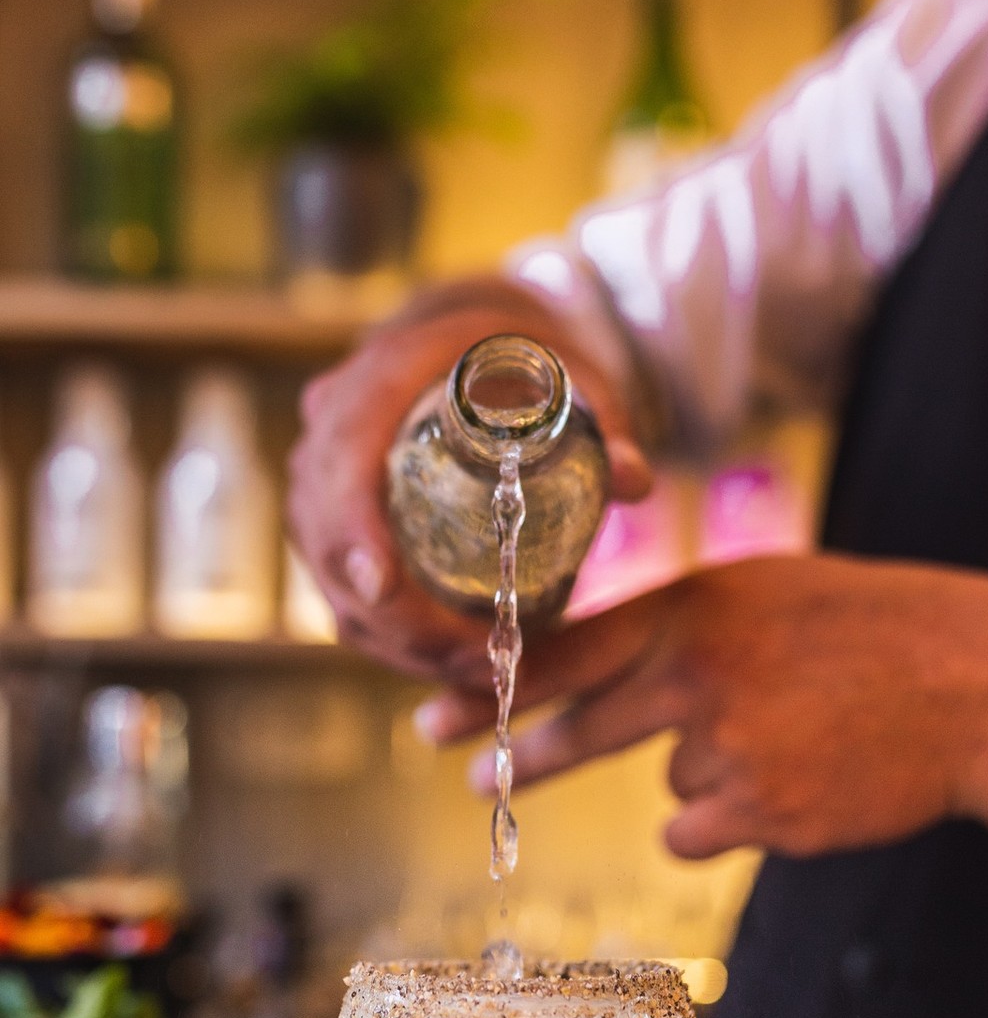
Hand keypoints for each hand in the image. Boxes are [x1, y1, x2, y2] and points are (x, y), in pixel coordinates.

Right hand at [288, 274, 652, 678]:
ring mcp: (322, 481)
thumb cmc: (524, 361)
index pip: (343, 459)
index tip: (383, 589)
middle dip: (395, 614)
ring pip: (332, 579)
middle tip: (472, 658)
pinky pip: (342, 592)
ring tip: (476, 670)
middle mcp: (332, 429)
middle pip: (329, 538)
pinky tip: (448, 663)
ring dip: (395, 639)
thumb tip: (634, 481)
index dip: (353, 528)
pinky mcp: (332, 524)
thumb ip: (604, 421)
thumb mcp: (568, 377)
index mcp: (379, 380)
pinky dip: (388, 636)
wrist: (476, 347)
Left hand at [417, 554, 987, 909]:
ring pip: (666, 785)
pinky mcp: (760, 811)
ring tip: (789, 738)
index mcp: (696, 606)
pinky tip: (795, 780)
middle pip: (582, 729)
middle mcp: (698, 672)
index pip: (566, 649)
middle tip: (477, 778)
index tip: (433, 715)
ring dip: (708, 776)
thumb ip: (681, 627)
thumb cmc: (866, 636)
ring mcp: (728, 745)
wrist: (972, 686)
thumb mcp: (764, 596)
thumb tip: (597, 673)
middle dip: (525, 759)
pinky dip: (733, 819)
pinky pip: (698, 829)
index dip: (492, 687)